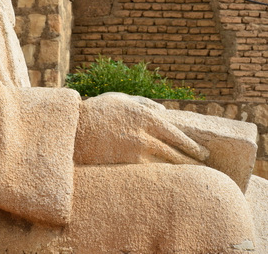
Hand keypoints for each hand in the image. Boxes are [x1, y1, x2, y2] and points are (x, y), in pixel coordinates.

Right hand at [74, 92, 209, 165]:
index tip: (203, 154)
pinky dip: (163, 178)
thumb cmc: (97, 110)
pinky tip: (169, 181)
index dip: (193, 147)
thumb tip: (164, 110)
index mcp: (145, 115)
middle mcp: (144, 134)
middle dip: (191, 162)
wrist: (75, 129)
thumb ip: (144, 102)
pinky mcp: (127, 165)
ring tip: (190, 177)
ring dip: (180, 172)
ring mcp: (136, 151)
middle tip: (203, 168)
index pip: (177, 135)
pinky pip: (151, 174)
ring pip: (166, 166)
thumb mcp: (120, 98)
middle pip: (176, 153)